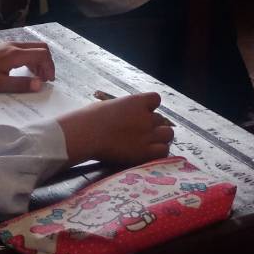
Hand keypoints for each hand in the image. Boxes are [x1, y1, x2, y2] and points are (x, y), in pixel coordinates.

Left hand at [0, 42, 55, 92]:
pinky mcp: (4, 47)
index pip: (42, 54)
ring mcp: (9, 45)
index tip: (48, 81)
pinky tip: (27, 71)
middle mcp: (14, 45)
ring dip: (40, 61)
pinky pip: (25, 49)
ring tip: (37, 77)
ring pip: (33, 48)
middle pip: (40, 47)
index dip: (49, 67)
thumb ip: (21, 84)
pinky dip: (32, 59)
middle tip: (46, 78)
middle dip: (47, 62)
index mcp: (15, 54)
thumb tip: (40, 85)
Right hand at [57, 93, 174, 164]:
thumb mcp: (108, 105)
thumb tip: (124, 113)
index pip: (156, 99)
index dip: (150, 107)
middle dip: (153, 125)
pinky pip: (163, 151)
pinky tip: (149, 154)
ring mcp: (147, 134)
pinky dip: (159, 152)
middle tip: (142, 133)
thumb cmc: (89, 118)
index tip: (142, 113)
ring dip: (160, 138)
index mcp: (136, 101)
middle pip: (161, 119)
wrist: (85, 134)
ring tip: (149, 144)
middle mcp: (146, 116)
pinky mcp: (144, 152)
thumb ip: (123, 109)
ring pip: (168, 134)